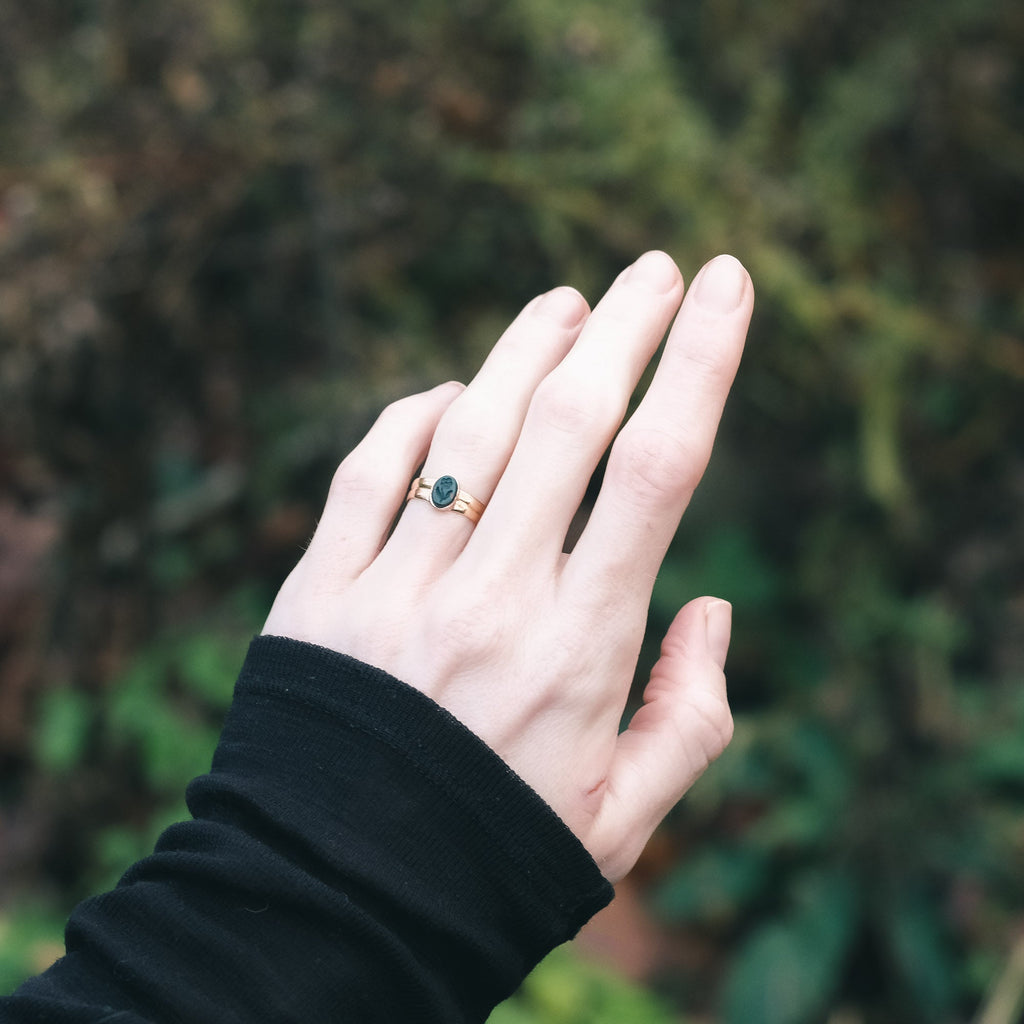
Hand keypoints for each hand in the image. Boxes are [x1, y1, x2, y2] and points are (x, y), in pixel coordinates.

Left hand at [263, 251, 752, 881]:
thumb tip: (712, 608)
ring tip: (568, 304)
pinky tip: (453, 396)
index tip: (729, 288)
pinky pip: (370, 472)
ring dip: (525, 350)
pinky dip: (416, 417)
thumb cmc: (495, 857)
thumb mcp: (624, 817)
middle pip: (569, 422)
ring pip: (469, 431)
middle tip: (658, 267)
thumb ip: (692, 715)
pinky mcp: (317, 593)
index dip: (702, 364)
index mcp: (580, 648)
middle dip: (626, 327)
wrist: (333, 907)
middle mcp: (491, 600)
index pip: (658, 471)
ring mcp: (395, 589)